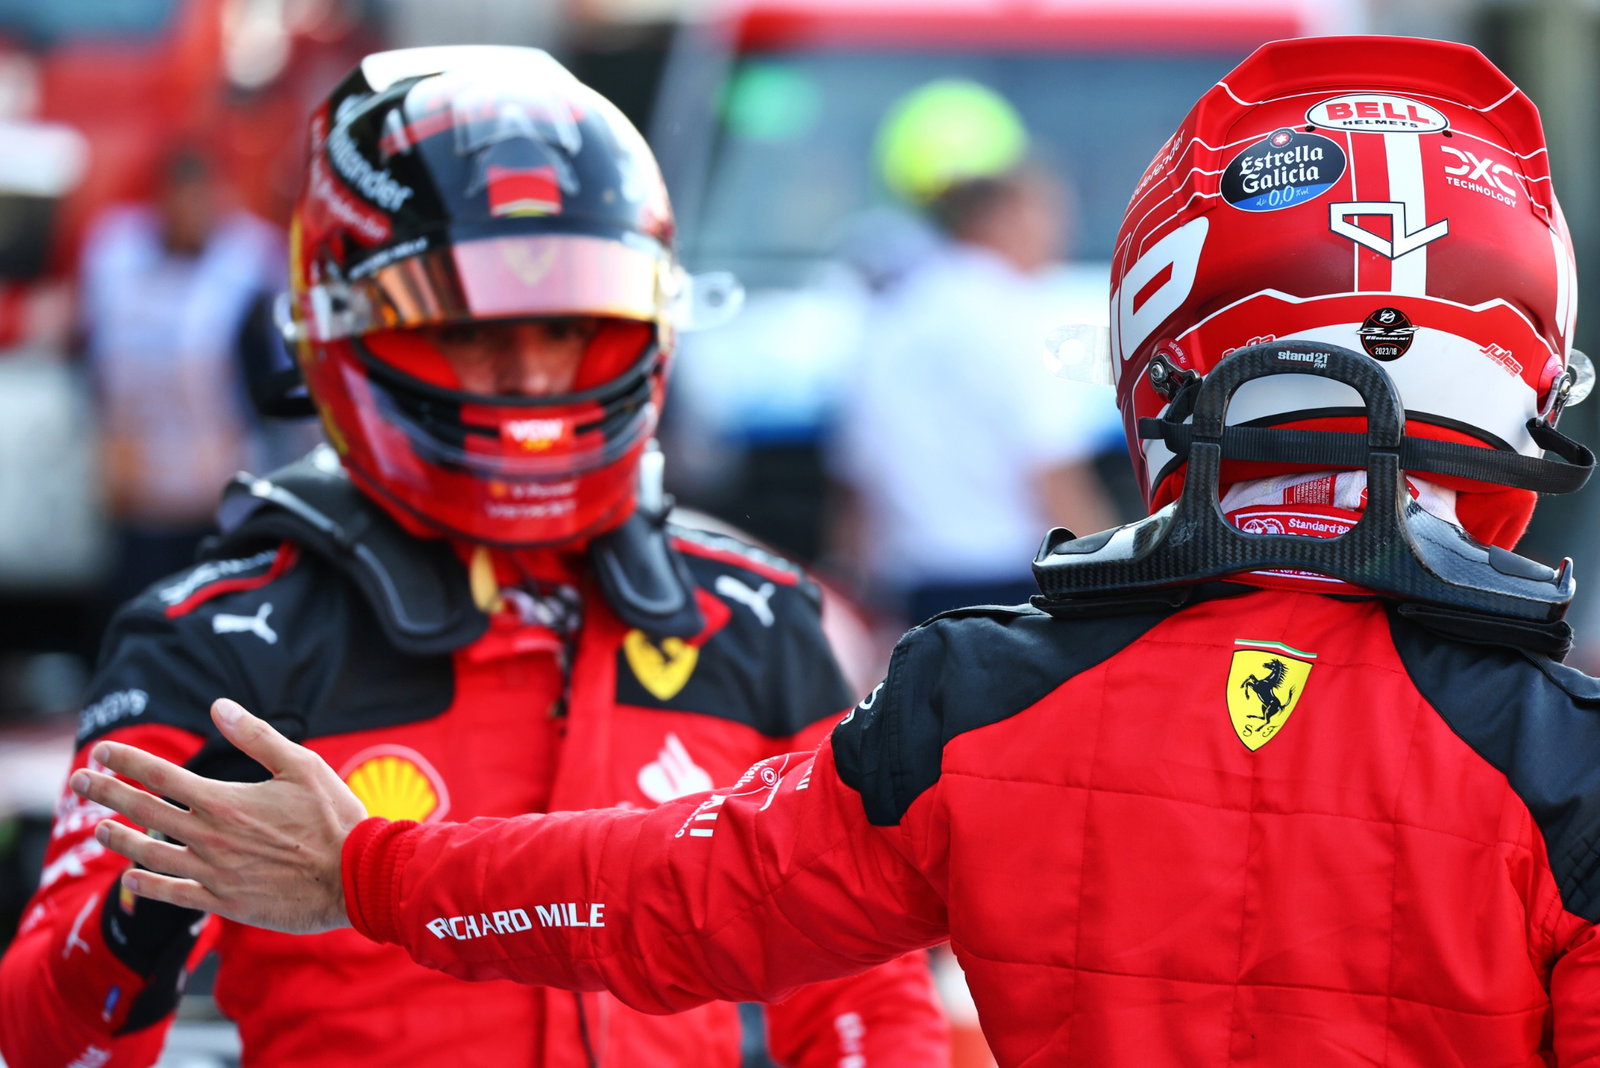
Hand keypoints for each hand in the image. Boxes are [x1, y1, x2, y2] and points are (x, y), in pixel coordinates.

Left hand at [70, 698, 367, 934]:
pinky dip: (147, 885)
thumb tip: (218, 706)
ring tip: (98, 829)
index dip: (127, 761)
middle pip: (144, 811)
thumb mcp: (302, 765)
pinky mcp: (224, 900)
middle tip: (78, 781)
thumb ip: (256, 736)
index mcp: (225, 800)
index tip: (102, 751)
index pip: (161, 776)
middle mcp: (210, 836)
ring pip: (150, 854)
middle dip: (106, 794)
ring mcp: (213, 871)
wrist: (354, 877)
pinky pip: (174, 894)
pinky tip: (132, 878)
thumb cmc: (334, 817)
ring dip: (119, 840)